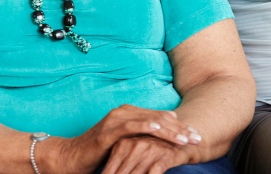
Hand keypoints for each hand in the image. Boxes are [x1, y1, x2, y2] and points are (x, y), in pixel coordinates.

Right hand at [49, 105, 201, 172]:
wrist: (72, 158)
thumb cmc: (100, 153)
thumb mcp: (127, 144)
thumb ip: (144, 134)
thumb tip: (168, 125)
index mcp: (131, 114)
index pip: (162, 118)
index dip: (181, 127)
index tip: (197, 135)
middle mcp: (125, 112)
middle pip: (159, 118)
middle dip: (180, 129)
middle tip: (198, 137)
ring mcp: (116, 119)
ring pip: (149, 122)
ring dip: (170, 130)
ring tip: (186, 138)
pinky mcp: (108, 130)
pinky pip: (131, 126)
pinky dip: (146, 126)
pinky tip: (160, 128)